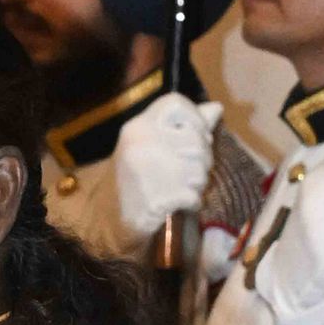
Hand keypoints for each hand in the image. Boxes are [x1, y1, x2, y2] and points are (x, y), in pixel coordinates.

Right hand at [113, 92, 219, 237]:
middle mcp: (142, 142)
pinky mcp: (156, 199)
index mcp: (138, 126)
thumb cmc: (134, 179)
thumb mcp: (152, 145)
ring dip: (198, 183)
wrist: (106, 220)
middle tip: (188, 172)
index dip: (195, 118)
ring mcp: (148, 171)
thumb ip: (185, 126)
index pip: (176, 104)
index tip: (195, 136)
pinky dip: (193, 202)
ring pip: (199, 169)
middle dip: (201, 159)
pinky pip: (194, 195)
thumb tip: (216, 108)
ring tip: (182, 188)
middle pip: (196, 140)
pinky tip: (181, 204)